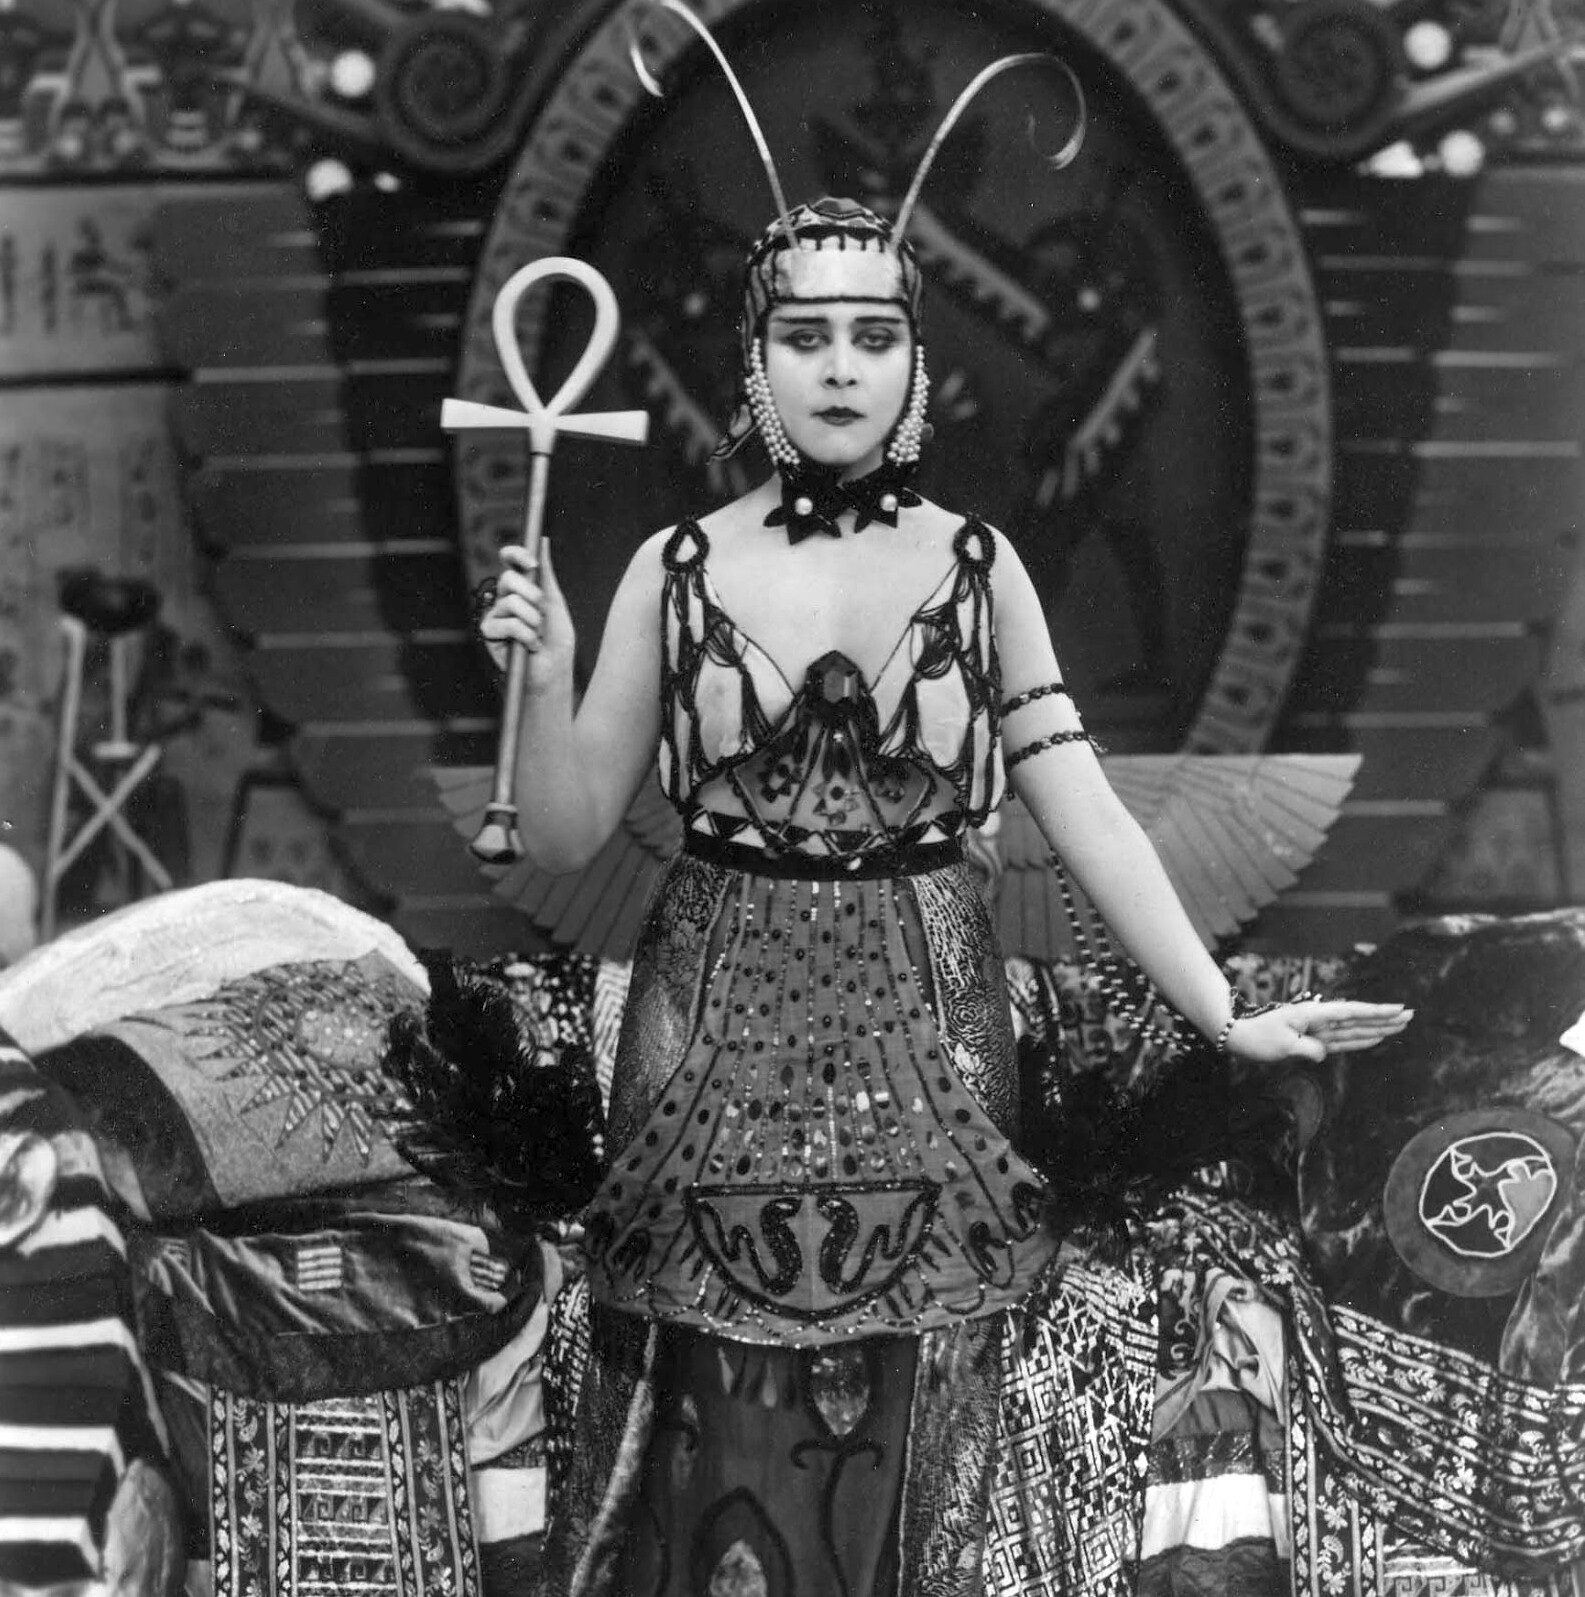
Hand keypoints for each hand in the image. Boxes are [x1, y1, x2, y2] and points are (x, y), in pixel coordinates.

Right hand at [478, 539, 576, 691]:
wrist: (554, 670)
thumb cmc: (556, 639)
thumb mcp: (554, 602)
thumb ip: (545, 573)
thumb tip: (541, 541)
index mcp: (521, 588)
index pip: (509, 561)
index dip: (517, 555)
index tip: (532, 563)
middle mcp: (504, 599)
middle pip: (508, 579)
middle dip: (532, 595)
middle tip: (541, 611)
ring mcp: (495, 615)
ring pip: (510, 602)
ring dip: (532, 620)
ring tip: (537, 635)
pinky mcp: (489, 633)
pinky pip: (506, 623)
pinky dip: (524, 635)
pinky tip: (529, 646)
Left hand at [1224, 999, 1412, 1064]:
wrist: (1239, 1035)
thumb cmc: (1258, 1038)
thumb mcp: (1282, 1045)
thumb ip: (1308, 1049)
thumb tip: (1324, 1053)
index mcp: (1314, 1015)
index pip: (1351, 1013)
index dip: (1376, 1012)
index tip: (1398, 1009)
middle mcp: (1320, 1020)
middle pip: (1359, 1019)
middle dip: (1384, 1018)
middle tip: (1410, 1015)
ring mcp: (1319, 1030)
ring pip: (1355, 1029)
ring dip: (1378, 1027)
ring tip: (1400, 1025)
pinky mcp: (1315, 1040)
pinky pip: (1343, 1040)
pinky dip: (1360, 1039)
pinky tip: (1375, 1037)